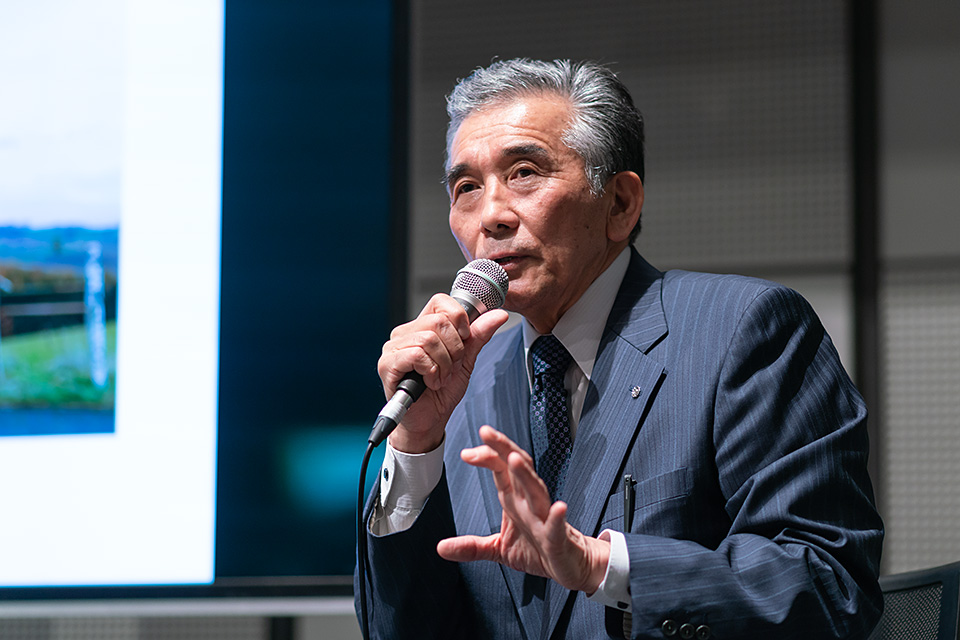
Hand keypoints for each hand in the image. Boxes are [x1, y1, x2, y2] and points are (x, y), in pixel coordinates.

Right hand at [378, 296, 508, 452]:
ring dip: (444, 364)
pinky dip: (431, 371)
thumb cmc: (442, 392)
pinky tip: (430, 382)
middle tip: (452, 367)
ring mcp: (393, 348)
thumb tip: (499, 314)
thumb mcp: (466, 360)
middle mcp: (405, 333)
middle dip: (455, 349)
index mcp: (422, 327)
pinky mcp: (387, 364)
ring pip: (429, 339)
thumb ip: (478, 336)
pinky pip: (417, 355)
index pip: (441, 302)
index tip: (464, 339)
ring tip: (440, 378)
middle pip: (439, 321)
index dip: (459, 318)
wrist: (429, 422)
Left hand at [437, 426, 609, 593]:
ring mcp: (545, 518)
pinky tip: (559, 507)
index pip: (501, 470)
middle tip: (487, 433)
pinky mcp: (559, 539)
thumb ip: (471, 546)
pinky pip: (558, 525)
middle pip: (519, 469)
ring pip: (537, 491)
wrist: (570, 564)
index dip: (487, 456)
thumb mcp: (498, 549)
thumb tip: (441, 547)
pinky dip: (558, 516)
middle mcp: (530, 503)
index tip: (466, 452)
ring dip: (526, 475)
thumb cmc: (538, 550)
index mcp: (516, 500)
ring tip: (514, 461)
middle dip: (504, 449)